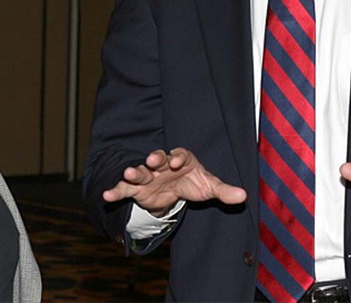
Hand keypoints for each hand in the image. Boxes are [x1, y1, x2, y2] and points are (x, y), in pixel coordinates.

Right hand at [103, 147, 246, 216]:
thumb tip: (243, 196)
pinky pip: (125, 189)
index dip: (178, 158)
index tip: (178, 162)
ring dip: (134, 171)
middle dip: (155, 158)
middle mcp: (162, 164)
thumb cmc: (192, 182)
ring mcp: (148, 176)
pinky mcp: (137, 189)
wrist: (175, 192)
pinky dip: (116, 191)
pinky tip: (107, 195)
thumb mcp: (208, 186)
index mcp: (181, 159)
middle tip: (152, 159)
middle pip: (157, 159)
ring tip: (128, 173)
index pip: (179, 155)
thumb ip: (223, 190)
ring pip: (140, 171)